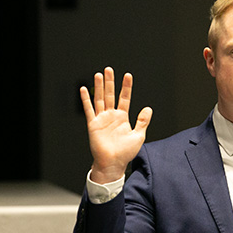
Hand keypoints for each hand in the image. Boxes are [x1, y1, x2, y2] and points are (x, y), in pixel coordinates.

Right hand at [80, 67, 151, 183]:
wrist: (113, 164)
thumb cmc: (125, 153)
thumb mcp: (138, 136)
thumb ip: (143, 121)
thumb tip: (148, 108)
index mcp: (122, 118)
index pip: (124, 98)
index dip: (126, 87)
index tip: (127, 75)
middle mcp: (111, 116)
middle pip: (111, 95)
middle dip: (110, 82)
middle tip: (109, 69)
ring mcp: (102, 119)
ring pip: (100, 99)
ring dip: (99, 87)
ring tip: (98, 74)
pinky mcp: (93, 124)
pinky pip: (89, 110)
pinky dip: (86, 99)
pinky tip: (84, 89)